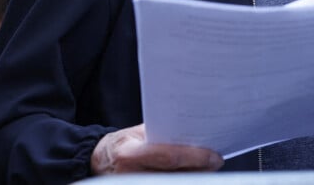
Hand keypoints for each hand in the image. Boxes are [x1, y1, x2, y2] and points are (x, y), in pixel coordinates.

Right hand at [90, 124, 223, 173]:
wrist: (98, 161)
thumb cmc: (122, 143)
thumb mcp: (138, 133)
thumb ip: (161, 135)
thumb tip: (193, 133)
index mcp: (130, 155)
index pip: (169, 157)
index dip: (196, 158)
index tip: (215, 157)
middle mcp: (131, 176)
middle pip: (175, 178)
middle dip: (199, 172)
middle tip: (215, 163)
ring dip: (192, 179)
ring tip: (207, 169)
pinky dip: (180, 182)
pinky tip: (192, 176)